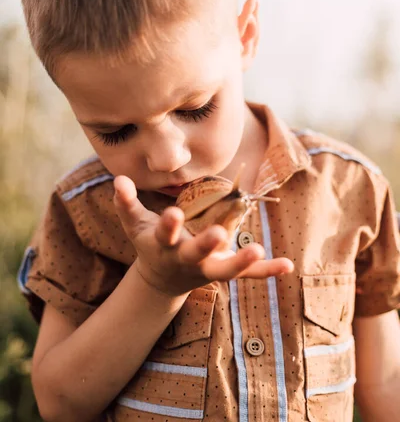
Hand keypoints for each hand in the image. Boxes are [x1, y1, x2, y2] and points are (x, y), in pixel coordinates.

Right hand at [114, 175, 293, 296]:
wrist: (162, 279)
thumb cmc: (150, 242)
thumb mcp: (135, 225)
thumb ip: (126, 202)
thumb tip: (119, 177)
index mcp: (165, 246)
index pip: (165, 235)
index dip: (168, 225)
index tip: (173, 213)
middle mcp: (186, 259)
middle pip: (196, 255)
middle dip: (205, 245)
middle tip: (219, 234)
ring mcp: (207, 268)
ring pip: (225, 270)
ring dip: (242, 262)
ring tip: (257, 249)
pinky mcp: (224, 271)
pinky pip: (248, 275)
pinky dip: (266, 271)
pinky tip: (287, 264)